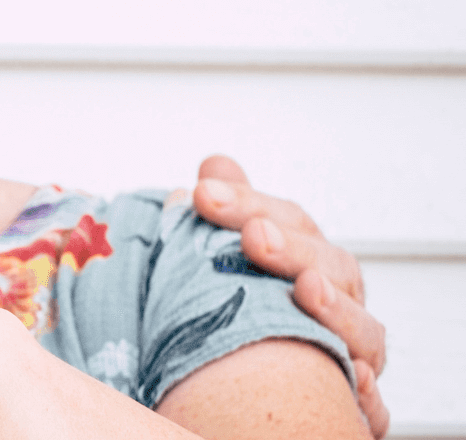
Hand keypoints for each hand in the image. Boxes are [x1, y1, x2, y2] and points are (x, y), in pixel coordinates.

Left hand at [192, 156, 388, 436]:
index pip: (289, 223)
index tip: (203, 193)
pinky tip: (356, 378)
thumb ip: (225, 215)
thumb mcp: (227, 264)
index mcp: (307, 265)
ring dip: (337, 310)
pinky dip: (368, 394)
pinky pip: (372, 406)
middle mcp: (338, 308)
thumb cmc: (245, 317)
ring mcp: (351, 355)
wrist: (250, 395)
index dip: (250, 204)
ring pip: (365, 332)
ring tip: (308, 289)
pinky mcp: (356, 407)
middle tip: (252, 236)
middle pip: (332, 267)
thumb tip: (214, 168)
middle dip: (293, 249)